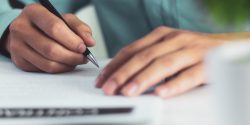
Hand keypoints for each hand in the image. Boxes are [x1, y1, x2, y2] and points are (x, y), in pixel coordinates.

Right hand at [5, 4, 94, 72]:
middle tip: (83, 57)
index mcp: (33, 12)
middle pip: (51, 49)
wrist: (28, 31)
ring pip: (48, 63)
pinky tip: (66, 64)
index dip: (71, 40)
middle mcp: (21, 28)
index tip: (83, 48)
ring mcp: (17, 46)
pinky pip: (44, 70)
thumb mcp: (65, 19)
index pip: (54, 28)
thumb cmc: (49, 24)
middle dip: (72, 56)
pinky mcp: (20, 61)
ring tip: (77, 61)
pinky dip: (60, 69)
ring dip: (67, 65)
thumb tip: (90, 42)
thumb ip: (80, 28)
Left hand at [96, 26, 224, 97]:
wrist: (227, 46)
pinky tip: (161, 93)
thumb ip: (148, 57)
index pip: (132, 50)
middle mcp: (174, 40)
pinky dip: (174, 84)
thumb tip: (123, 72)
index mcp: (162, 35)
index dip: (115, 65)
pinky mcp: (206, 64)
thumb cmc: (192, 50)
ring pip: (163, 64)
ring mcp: (191, 51)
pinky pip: (189, 75)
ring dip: (144, 79)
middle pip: (144, 57)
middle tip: (109, 88)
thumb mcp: (167, 48)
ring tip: (128, 92)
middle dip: (123, 73)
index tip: (102, 78)